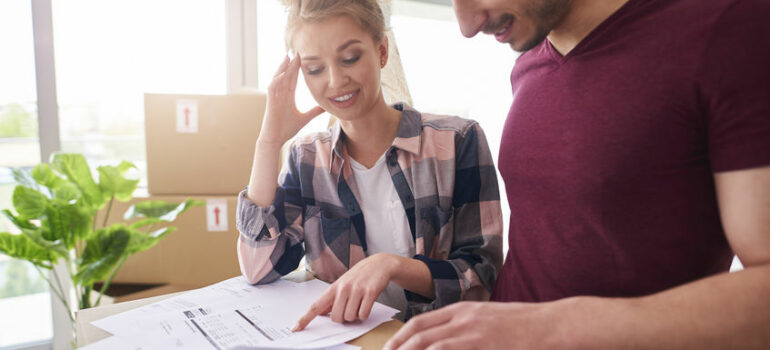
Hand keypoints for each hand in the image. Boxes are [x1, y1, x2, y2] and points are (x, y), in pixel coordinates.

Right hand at [258, 55, 324, 144]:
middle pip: (287, 75)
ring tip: (289, 56)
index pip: (293, 79)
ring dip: (283, 67)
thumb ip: (314, 112)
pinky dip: (277, 79)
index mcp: (287, 96)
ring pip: (279, 78)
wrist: (275, 139)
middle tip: (298, 51)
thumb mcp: (305, 118)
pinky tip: (282, 73)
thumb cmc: (286, 129)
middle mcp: (280, 94)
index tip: (303, 59)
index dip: (297, 69)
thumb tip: (326, 107)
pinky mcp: (270, 102)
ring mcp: (275, 97)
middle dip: (292, 64)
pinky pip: (273, 87)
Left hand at [293, 253, 400, 330]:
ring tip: (359, 303)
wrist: (379, 264)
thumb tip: (321, 312)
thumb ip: (332, 299)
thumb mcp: (343, 284)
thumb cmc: (360, 275)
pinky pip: (363, 314)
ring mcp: (357, 290)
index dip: (305, 318)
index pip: (316, 306)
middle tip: (350, 308)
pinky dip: (365, 314)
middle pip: (336, 317)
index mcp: (334, 287)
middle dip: (343, 318)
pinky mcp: (370, 292)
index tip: (296, 328)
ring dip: (355, 316)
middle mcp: (343, 288)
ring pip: (350, 317)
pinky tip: (367, 304)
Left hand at [383, 300, 572, 349]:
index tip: (389, 349)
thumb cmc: (523, 325)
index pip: (421, 321)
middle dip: (397, 347)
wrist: (551, 323)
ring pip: (429, 343)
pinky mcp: (482, 343)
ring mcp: (472, 330)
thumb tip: (445, 341)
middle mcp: (463, 317)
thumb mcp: (490, 319)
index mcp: (463, 309)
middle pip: (418, 332)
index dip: (401, 336)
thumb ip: (467, 327)